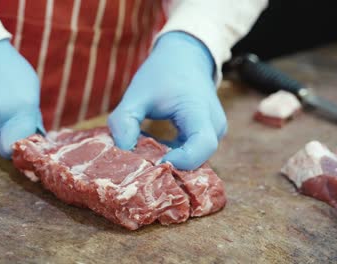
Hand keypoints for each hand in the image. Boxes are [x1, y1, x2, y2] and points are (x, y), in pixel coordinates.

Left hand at [108, 32, 226, 169]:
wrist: (184, 56)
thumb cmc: (161, 73)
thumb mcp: (137, 93)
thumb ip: (125, 122)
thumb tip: (121, 152)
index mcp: (199, 110)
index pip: (202, 145)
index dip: (182, 161)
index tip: (156, 163)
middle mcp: (215, 124)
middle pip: (200, 158)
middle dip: (173, 167)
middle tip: (145, 166)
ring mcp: (215, 131)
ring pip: (198, 159)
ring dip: (173, 162)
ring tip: (148, 154)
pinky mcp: (209, 135)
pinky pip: (195, 153)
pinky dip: (176, 155)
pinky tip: (156, 149)